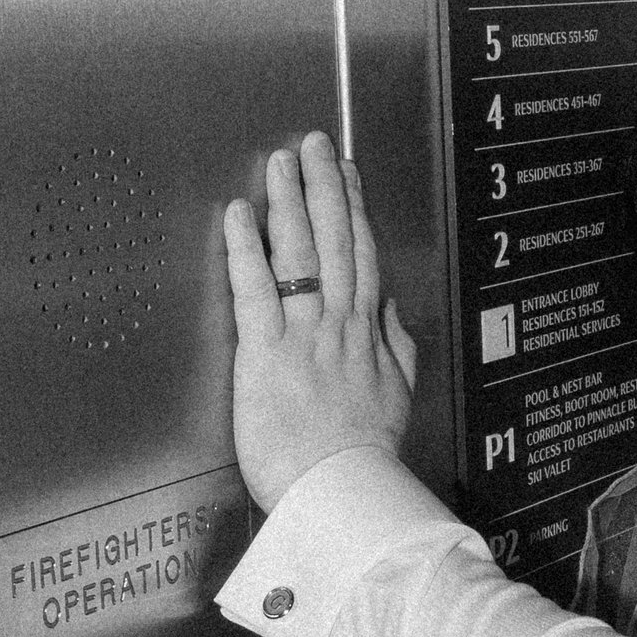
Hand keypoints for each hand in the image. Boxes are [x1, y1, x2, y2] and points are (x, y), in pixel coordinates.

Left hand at [223, 132, 418, 510]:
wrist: (344, 493)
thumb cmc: (364, 455)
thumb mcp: (397, 396)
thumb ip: (394, 347)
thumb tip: (390, 309)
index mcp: (368, 334)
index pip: (361, 257)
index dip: (354, 210)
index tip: (345, 174)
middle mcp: (340, 325)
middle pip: (334, 241)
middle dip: (323, 188)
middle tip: (312, 144)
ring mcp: (305, 336)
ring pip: (301, 254)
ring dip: (290, 202)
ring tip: (280, 161)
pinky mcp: (267, 354)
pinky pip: (256, 290)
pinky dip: (248, 249)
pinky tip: (239, 214)